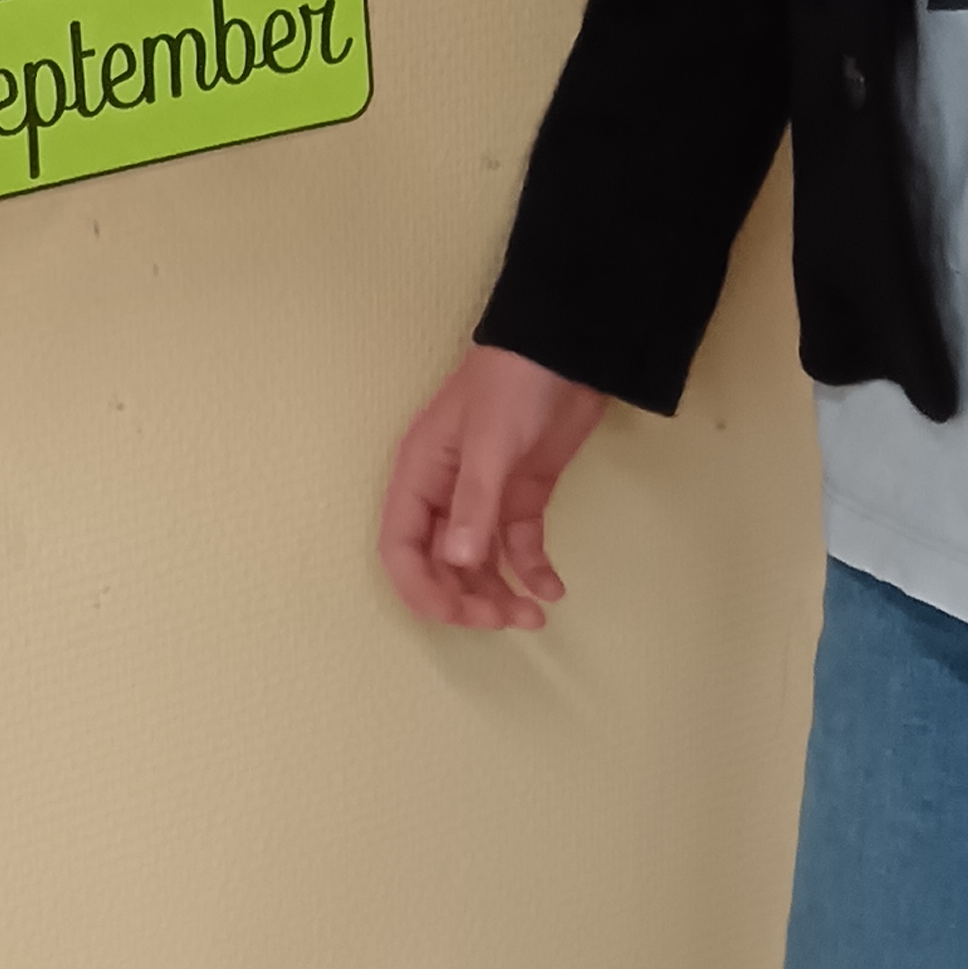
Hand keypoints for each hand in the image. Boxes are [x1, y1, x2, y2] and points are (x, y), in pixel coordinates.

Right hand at [381, 343, 606, 630]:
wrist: (566, 349)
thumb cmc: (512, 385)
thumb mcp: (490, 442)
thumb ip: (474, 503)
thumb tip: (458, 565)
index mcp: (419, 476)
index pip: (401, 548)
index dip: (422, 588)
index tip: (460, 614)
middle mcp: (445, 493)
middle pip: (439, 564)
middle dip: (466, 598)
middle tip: (506, 620)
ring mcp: (484, 496)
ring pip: (479, 562)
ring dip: (500, 592)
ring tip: (534, 616)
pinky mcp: (522, 496)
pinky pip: (519, 546)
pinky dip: (533, 571)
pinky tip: (553, 590)